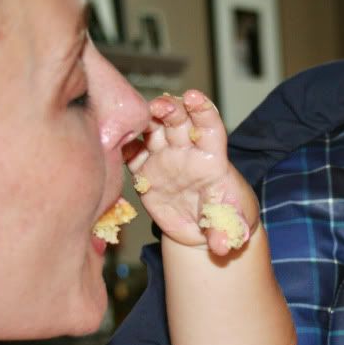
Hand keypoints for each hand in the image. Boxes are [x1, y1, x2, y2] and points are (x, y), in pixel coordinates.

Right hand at [125, 89, 257, 255]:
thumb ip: (226, 233)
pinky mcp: (145, 172)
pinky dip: (122, 145)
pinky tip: (112, 139)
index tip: (193, 98)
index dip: (203, 110)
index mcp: (211, 158)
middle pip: (177, 121)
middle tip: (158, 106)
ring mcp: (164, 159)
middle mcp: (186, 152)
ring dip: (143, 120)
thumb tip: (222, 246)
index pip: (209, 127)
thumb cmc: (225, 219)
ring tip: (130, 117)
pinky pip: (131, 154)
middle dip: (168, 109)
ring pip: (152, 131)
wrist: (204, 229)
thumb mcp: (232, 227)